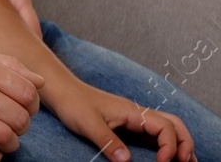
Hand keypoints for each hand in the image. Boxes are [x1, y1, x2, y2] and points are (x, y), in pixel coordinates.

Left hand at [48, 81, 194, 161]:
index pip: (166, 127)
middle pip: (174, 125)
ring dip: (178, 144)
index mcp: (133, 111)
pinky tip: (164, 157)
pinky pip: (153, 134)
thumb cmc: (73, 102)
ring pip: (166, 129)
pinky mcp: (127, 125)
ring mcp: (134, 119)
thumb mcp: (88, 123)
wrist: (60, 90)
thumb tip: (126, 161)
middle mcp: (138, 114)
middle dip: (184, 143)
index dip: (170, 146)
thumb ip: (108, 141)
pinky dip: (164, 145)